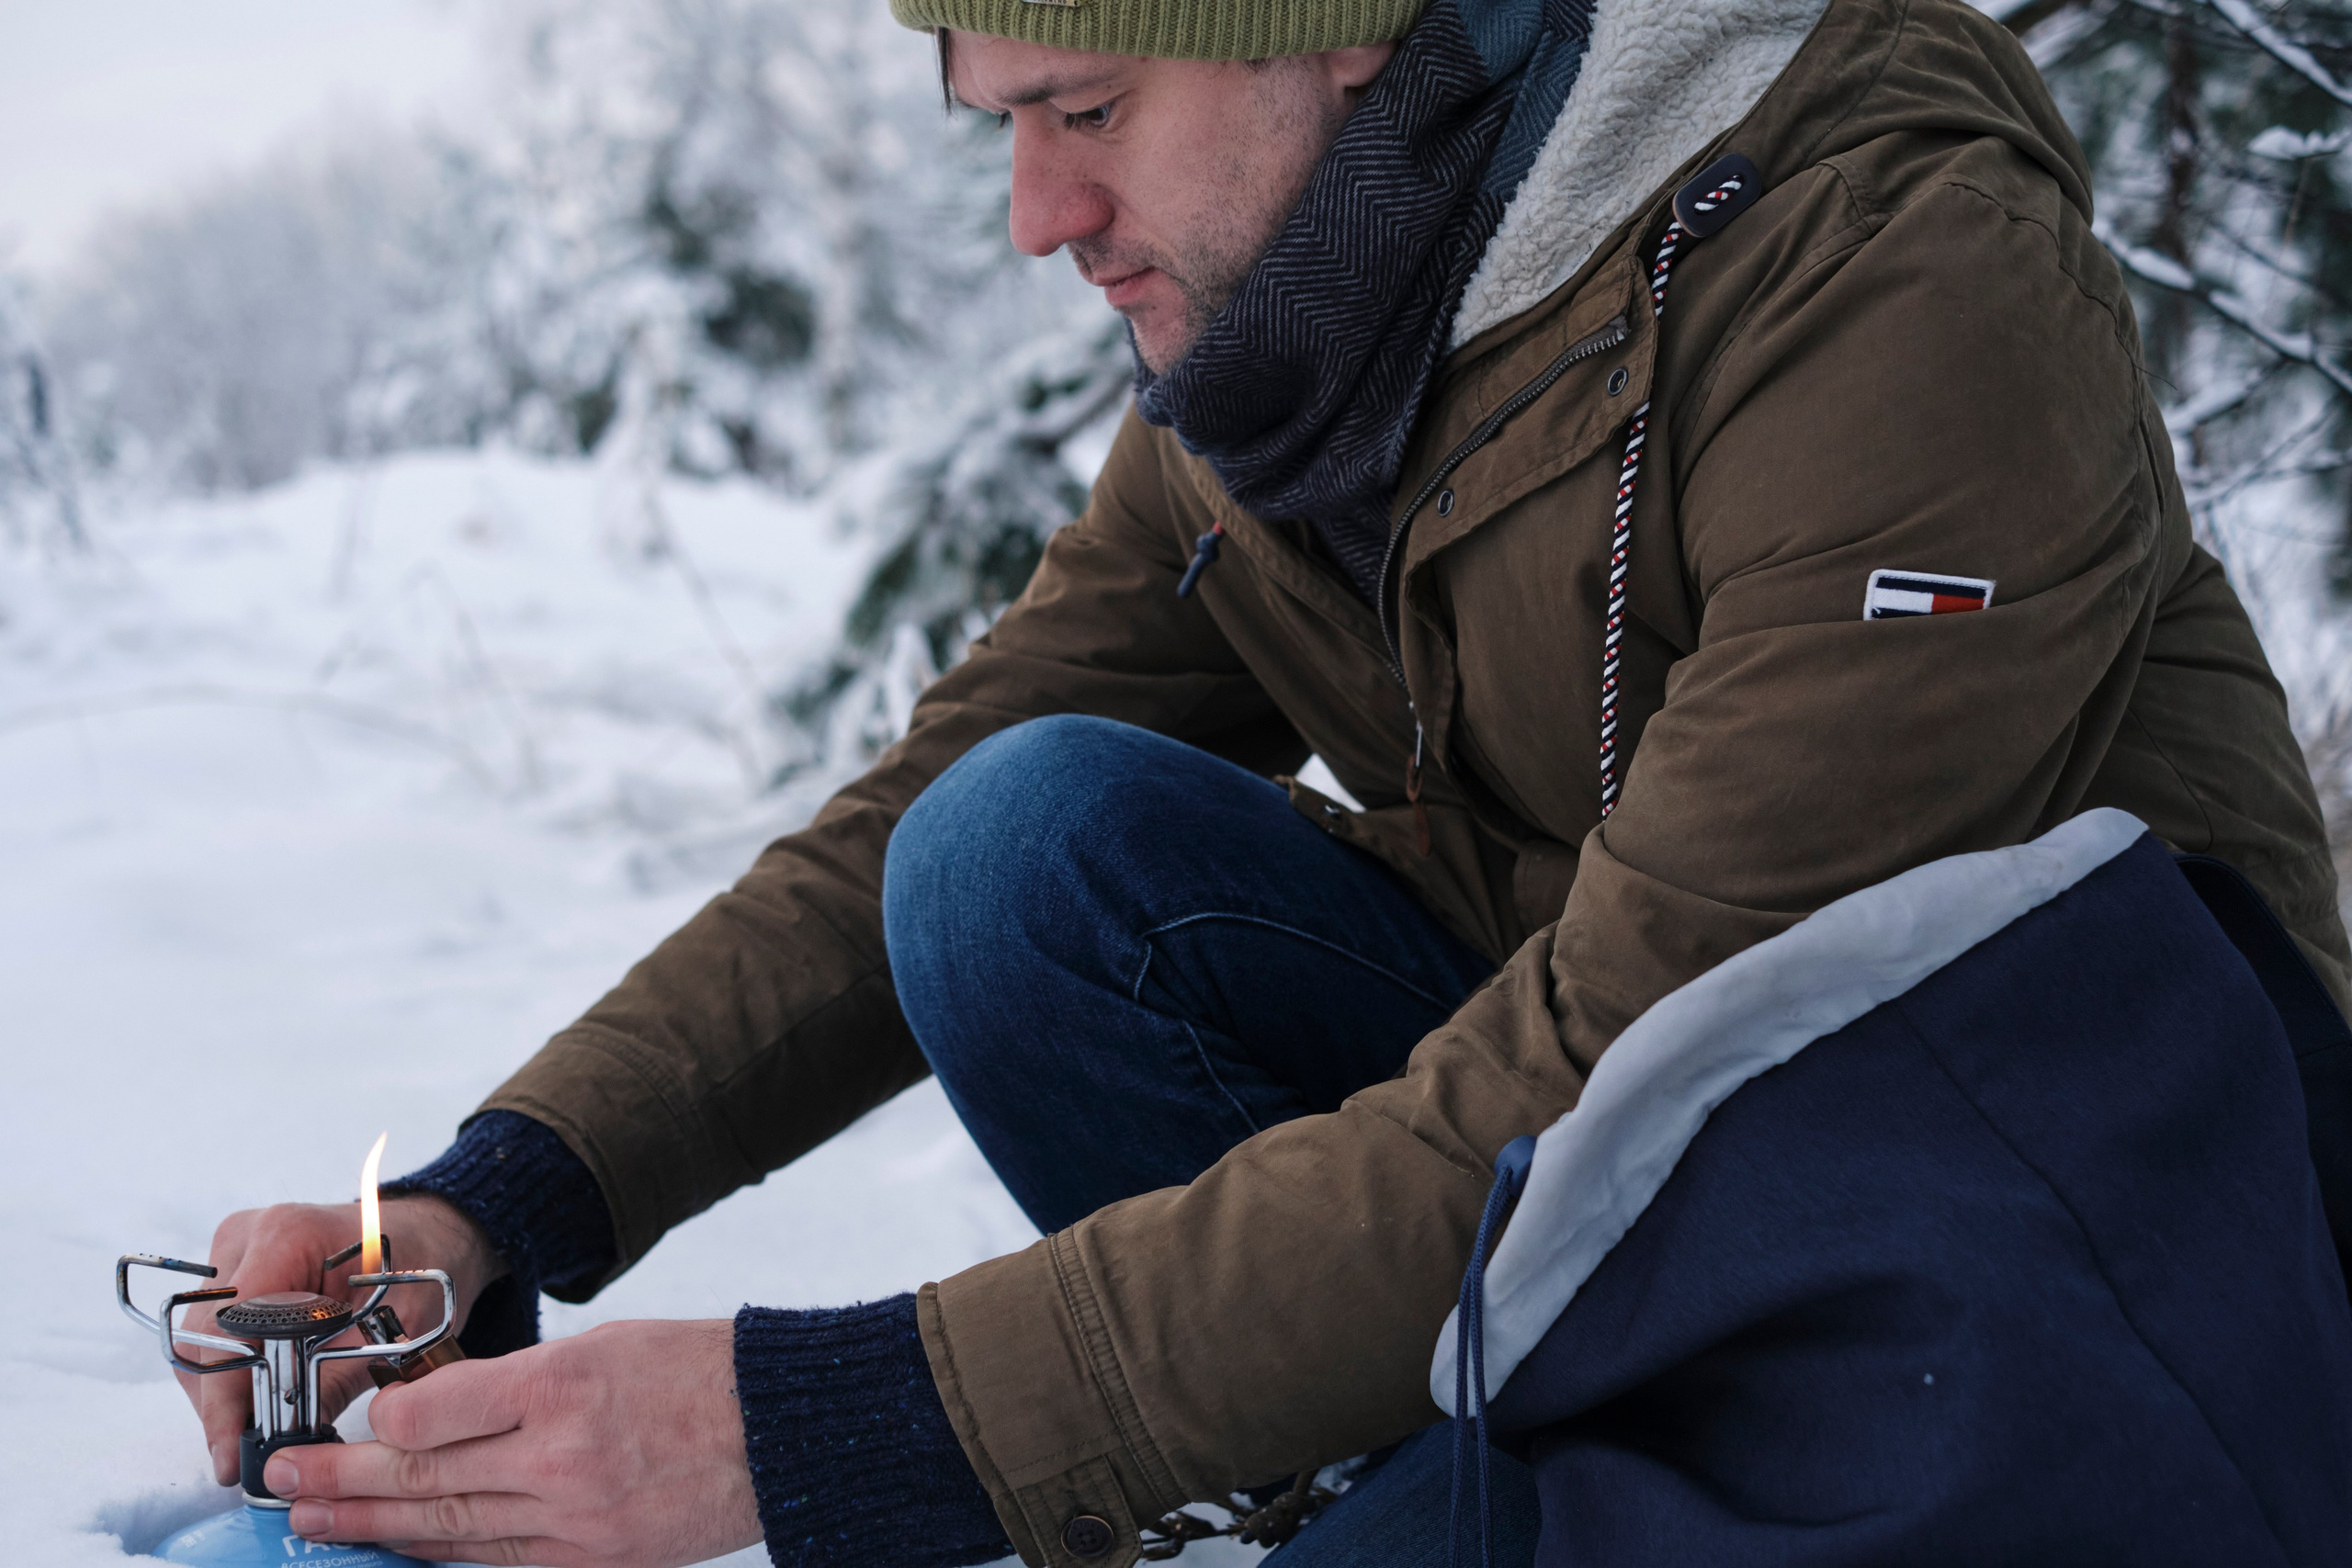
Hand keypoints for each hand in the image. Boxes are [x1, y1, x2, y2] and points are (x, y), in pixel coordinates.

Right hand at [185, 1195, 504, 1483]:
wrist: (424, 1236)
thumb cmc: (415, 1269)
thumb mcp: (390, 1330)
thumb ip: (332, 1386)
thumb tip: (287, 1452)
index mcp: (287, 1235)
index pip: (229, 1326)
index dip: (224, 1395)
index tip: (232, 1449)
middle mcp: (247, 1236)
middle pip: (204, 1337)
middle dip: (222, 1403)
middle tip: (245, 1455)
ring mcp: (234, 1252)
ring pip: (200, 1341)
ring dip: (222, 1392)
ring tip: (256, 1433)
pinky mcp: (233, 1271)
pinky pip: (213, 1334)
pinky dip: (232, 1372)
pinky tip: (258, 1403)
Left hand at [266, 1318, 763, 1567]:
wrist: (782, 1429)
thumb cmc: (700, 1372)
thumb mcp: (604, 1347)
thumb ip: (518, 1382)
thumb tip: (436, 1411)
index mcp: (561, 1386)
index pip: (434, 1410)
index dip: (381, 1420)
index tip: (350, 1420)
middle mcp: (560, 1457)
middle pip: (425, 1477)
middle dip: (343, 1480)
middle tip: (284, 1481)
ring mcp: (576, 1520)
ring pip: (449, 1529)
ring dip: (375, 1526)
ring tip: (318, 1523)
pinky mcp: (595, 1561)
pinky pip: (499, 1563)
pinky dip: (444, 1558)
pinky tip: (401, 1551)